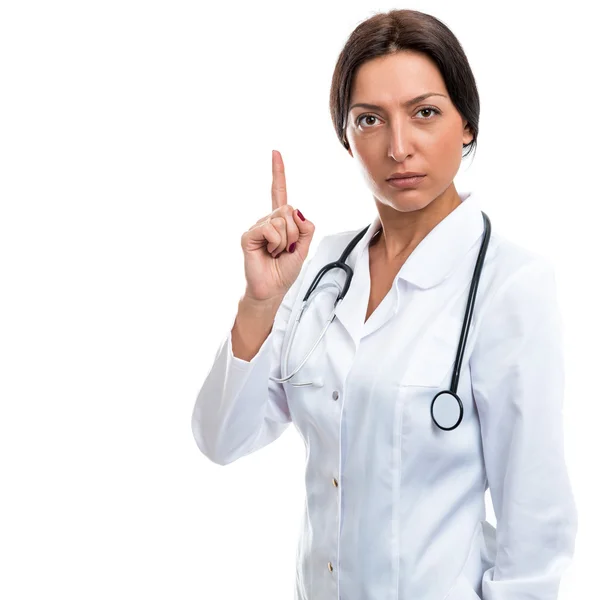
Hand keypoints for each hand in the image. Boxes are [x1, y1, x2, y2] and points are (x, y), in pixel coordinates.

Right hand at [240, 150, 314, 301]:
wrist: (272, 290)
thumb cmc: (284, 271)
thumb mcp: (304, 248)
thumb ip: (306, 228)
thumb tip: (296, 211)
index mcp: (281, 221)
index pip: (279, 193)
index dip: (278, 173)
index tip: (275, 153)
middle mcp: (268, 220)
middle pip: (290, 210)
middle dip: (295, 232)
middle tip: (286, 249)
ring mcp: (257, 227)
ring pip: (282, 220)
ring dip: (286, 241)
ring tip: (276, 253)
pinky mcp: (249, 235)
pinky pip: (270, 229)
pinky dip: (275, 243)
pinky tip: (268, 253)